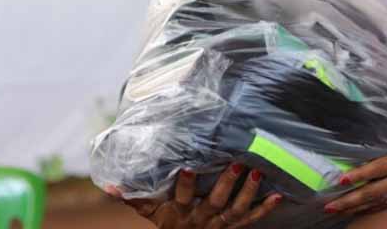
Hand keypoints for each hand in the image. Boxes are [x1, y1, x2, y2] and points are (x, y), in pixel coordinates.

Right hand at [106, 164, 281, 227]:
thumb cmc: (168, 224)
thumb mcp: (150, 213)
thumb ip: (133, 198)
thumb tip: (108, 185)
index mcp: (180, 213)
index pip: (181, 199)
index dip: (184, 186)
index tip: (186, 168)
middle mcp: (202, 219)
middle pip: (214, 203)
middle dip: (224, 185)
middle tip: (235, 164)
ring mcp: (220, 224)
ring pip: (236, 210)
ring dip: (248, 193)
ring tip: (257, 172)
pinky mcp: (234, 226)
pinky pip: (251, 219)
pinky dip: (265, 207)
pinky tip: (278, 194)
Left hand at [323, 90, 386, 216]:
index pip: (381, 168)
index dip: (360, 175)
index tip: (341, 179)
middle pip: (376, 192)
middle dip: (351, 200)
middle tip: (329, 207)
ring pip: (383, 199)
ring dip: (361, 205)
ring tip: (340, 210)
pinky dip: (377, 203)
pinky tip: (366, 206)